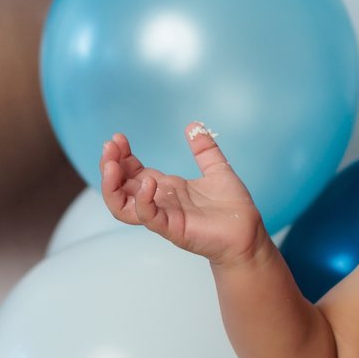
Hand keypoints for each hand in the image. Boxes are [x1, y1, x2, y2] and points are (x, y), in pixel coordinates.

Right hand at [98, 122, 265, 265]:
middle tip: (110, 146)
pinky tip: (148, 181)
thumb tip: (193, 126)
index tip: (118, 138)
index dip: (122, 155)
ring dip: (111, 186)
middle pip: (120, 186)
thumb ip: (204, 149)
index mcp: (166, 188)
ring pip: (122, 206)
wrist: (249, 231)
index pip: (132, 171)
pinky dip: (142, 200)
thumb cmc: (233, 207)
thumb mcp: (217, 169)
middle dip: (109, 165)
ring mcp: (163, 216)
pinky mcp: (172, 228)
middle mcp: (159, 201)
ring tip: (112, 165)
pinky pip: (148, 216)